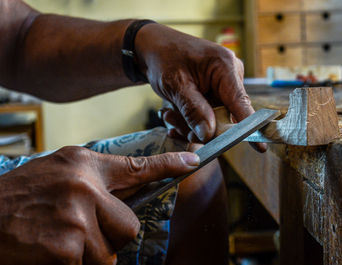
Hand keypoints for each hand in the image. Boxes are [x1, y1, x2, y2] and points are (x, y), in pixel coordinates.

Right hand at [0, 146, 198, 264]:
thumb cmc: (20, 197)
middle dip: (110, 237)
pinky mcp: (68, 247)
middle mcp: (85, 187)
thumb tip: (128, 194)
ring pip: (109, 252)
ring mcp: (77, 217)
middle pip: (129, 226)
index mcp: (84, 165)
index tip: (193, 162)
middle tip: (80, 232)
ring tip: (58, 240)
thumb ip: (95, 181)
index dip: (169, 165)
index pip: (137, 166)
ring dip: (89, 254)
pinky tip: (49, 252)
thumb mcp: (60, 173)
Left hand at [135, 23, 265, 151]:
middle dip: (202, 128)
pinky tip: (175, 115)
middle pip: (227, 116)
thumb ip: (193, 110)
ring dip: (191, 124)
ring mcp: (224, 85)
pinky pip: (209, 115)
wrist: (154, 47)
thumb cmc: (164, 58)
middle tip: (177, 128)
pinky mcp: (216, 92)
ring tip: (170, 114)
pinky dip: (192, 120)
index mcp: (225, 67)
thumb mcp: (175, 85)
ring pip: (215, 119)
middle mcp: (230, 76)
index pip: (241, 103)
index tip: (261, 148)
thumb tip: (209, 135)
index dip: (249, 128)